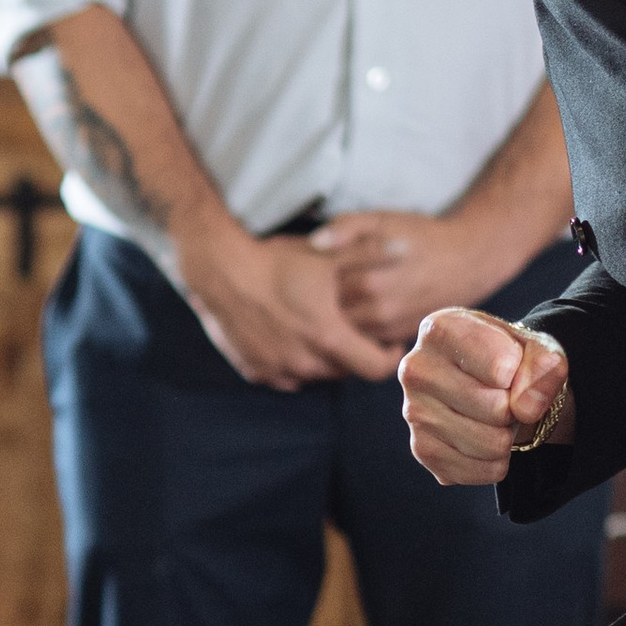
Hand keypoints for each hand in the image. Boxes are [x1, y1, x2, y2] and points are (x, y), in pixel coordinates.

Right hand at [181, 223, 403, 392]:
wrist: (221, 271)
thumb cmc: (276, 263)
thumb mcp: (326, 256)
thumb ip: (368, 255)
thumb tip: (405, 249)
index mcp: (328, 338)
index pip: (375, 368)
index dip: (388, 357)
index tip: (389, 342)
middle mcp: (305, 362)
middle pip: (345, 371)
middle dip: (355, 353)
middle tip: (354, 329)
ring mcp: (278, 370)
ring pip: (315, 374)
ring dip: (324, 358)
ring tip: (322, 329)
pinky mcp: (255, 371)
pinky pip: (285, 375)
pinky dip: (294, 362)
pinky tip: (292, 336)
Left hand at [315, 208, 519, 355]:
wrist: (468, 261)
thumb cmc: (421, 237)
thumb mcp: (384, 220)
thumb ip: (347, 227)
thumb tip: (314, 243)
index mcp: (369, 278)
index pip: (318, 287)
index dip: (307, 276)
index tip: (302, 265)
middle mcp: (378, 309)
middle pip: (327, 312)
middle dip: (315, 299)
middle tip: (308, 285)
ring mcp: (388, 327)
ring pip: (342, 329)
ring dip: (331, 316)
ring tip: (326, 298)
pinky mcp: (397, 337)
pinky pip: (361, 339)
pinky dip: (350, 327)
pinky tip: (348, 310)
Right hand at [400, 310, 571, 487]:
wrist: (498, 385)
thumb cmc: (514, 358)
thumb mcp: (539, 348)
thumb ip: (543, 367)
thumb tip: (526, 408)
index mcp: (441, 329)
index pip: (502, 367)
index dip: (523, 374)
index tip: (515, 367)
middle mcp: (417, 368)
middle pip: (496, 409)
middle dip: (515, 408)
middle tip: (507, 396)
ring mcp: (414, 411)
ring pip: (490, 444)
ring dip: (508, 436)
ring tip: (497, 416)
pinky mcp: (423, 449)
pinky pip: (480, 470)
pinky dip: (497, 462)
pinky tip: (488, 439)